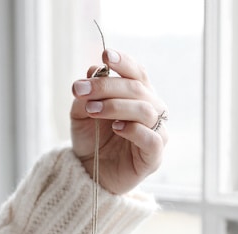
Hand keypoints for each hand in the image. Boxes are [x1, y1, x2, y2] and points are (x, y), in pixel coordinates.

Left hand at [71, 49, 167, 195]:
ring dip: (116, 106)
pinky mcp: (154, 157)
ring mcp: (156, 134)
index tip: (105, 56)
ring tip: (92, 110)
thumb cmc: (91, 141)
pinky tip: (116, 127)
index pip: (137, 73)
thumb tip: (94, 70)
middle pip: (138, 89)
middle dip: (107, 87)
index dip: (124, 62)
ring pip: (146, 111)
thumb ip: (87, 94)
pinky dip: (134, 130)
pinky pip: (153, 139)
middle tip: (81, 90)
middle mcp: (152, 111)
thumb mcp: (81, 114)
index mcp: (138, 97)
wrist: (91, 174)